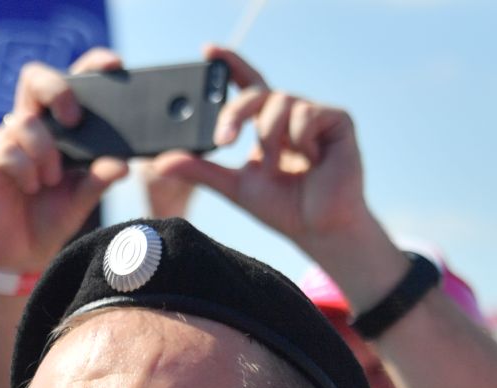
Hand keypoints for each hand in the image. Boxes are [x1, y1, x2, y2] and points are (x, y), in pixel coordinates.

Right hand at [0, 48, 129, 273]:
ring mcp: (7, 142)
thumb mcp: (83, 198)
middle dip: (58, 91)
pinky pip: (9, 152)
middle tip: (74, 119)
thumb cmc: (51, 218)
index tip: (113, 67)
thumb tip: (123, 164)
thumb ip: (100, 178)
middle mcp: (31, 126)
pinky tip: (33, 188)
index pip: (69, 81)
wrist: (22, 255)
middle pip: (35, 78)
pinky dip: (27, 170)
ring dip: (46, 151)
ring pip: (26, 121)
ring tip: (51, 180)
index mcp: (57, 126)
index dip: (89, 66)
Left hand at [148, 45, 380, 258]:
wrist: (318, 228)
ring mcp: (314, 114)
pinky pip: (307, 113)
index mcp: (265, 123)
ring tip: (280, 167)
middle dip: (236, 111)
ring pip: (280, 102)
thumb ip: (200, 170)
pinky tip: (311, 160)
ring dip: (270, 138)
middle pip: (256, 92)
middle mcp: (288, 113)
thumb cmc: (282, 208)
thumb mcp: (234, 186)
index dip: (230, 64)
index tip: (207, 51)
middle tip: (223, 139)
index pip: (246, 84)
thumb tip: (159, 162)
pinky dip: (300, 139)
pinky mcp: (338, 119)